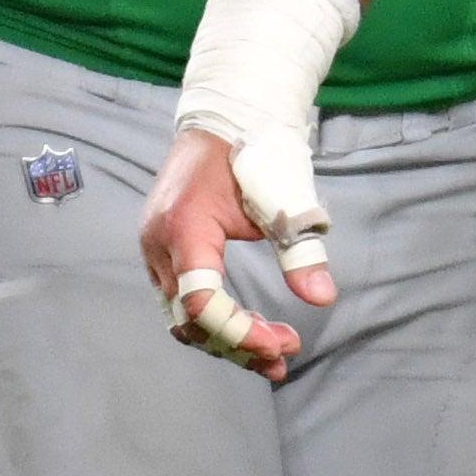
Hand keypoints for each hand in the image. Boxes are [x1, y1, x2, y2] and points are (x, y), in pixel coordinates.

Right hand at [139, 124, 335, 383]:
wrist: (223, 118)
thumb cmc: (256, 151)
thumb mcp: (285, 198)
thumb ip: (300, 249)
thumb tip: (321, 297)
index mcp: (185, 228)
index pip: (202, 304)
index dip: (240, 334)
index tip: (282, 344)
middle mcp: (159, 245)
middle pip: (189, 320)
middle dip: (238, 344)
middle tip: (284, 357)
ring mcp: (154, 248)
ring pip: (181, 316)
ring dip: (226, 338)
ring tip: (272, 354)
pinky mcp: (161, 250)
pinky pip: (180, 299)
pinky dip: (213, 319)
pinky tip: (248, 327)